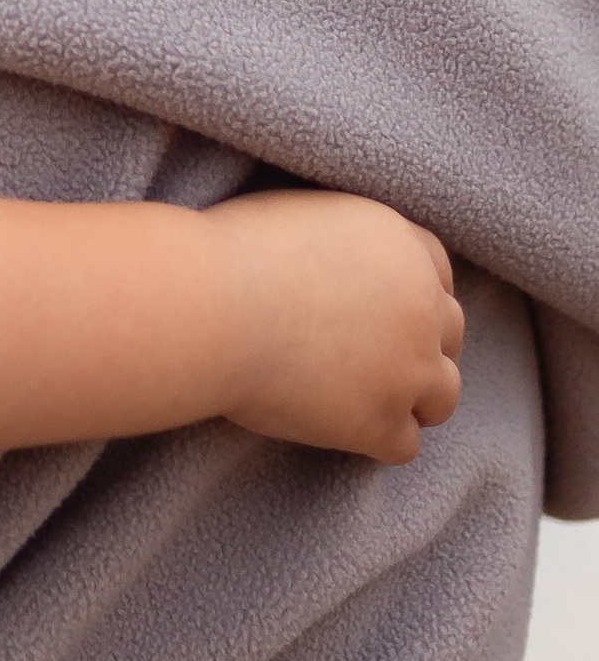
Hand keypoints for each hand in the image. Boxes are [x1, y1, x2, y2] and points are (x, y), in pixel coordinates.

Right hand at [217, 189, 464, 459]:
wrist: (210, 306)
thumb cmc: (231, 253)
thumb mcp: (300, 215)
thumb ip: (340, 242)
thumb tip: (334, 265)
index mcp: (400, 247)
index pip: (436, 271)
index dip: (412, 293)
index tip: (383, 309)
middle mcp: (421, 306)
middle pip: (449, 334)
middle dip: (418, 345)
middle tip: (373, 357)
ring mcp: (408, 369)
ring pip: (442, 396)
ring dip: (413, 399)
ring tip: (368, 401)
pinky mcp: (379, 422)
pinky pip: (404, 445)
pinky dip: (378, 440)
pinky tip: (344, 431)